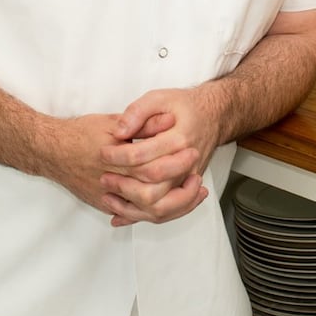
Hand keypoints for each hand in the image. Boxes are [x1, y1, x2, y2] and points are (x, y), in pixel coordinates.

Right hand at [38, 112, 193, 222]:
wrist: (50, 151)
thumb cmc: (80, 133)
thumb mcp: (111, 122)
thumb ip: (140, 124)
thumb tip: (168, 121)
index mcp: (116, 159)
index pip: (152, 166)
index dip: (175, 163)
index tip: (192, 154)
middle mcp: (112, 182)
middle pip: (152, 194)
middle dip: (179, 190)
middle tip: (197, 179)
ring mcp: (107, 197)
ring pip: (145, 212)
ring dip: (172, 205)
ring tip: (191, 194)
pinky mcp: (104, 204)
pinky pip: (132, 215)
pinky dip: (153, 212)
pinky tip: (170, 205)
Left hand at [96, 85, 226, 225]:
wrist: (213, 117)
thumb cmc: (185, 107)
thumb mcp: (160, 98)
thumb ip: (138, 112)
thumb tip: (119, 131)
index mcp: (179, 140)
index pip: (142, 157)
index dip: (117, 157)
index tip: (103, 153)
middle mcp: (186, 165)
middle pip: (152, 190)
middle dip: (122, 186)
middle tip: (104, 177)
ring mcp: (187, 180)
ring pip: (160, 208)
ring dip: (130, 207)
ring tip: (109, 196)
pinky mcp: (185, 189)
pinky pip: (166, 213)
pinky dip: (141, 217)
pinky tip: (120, 215)